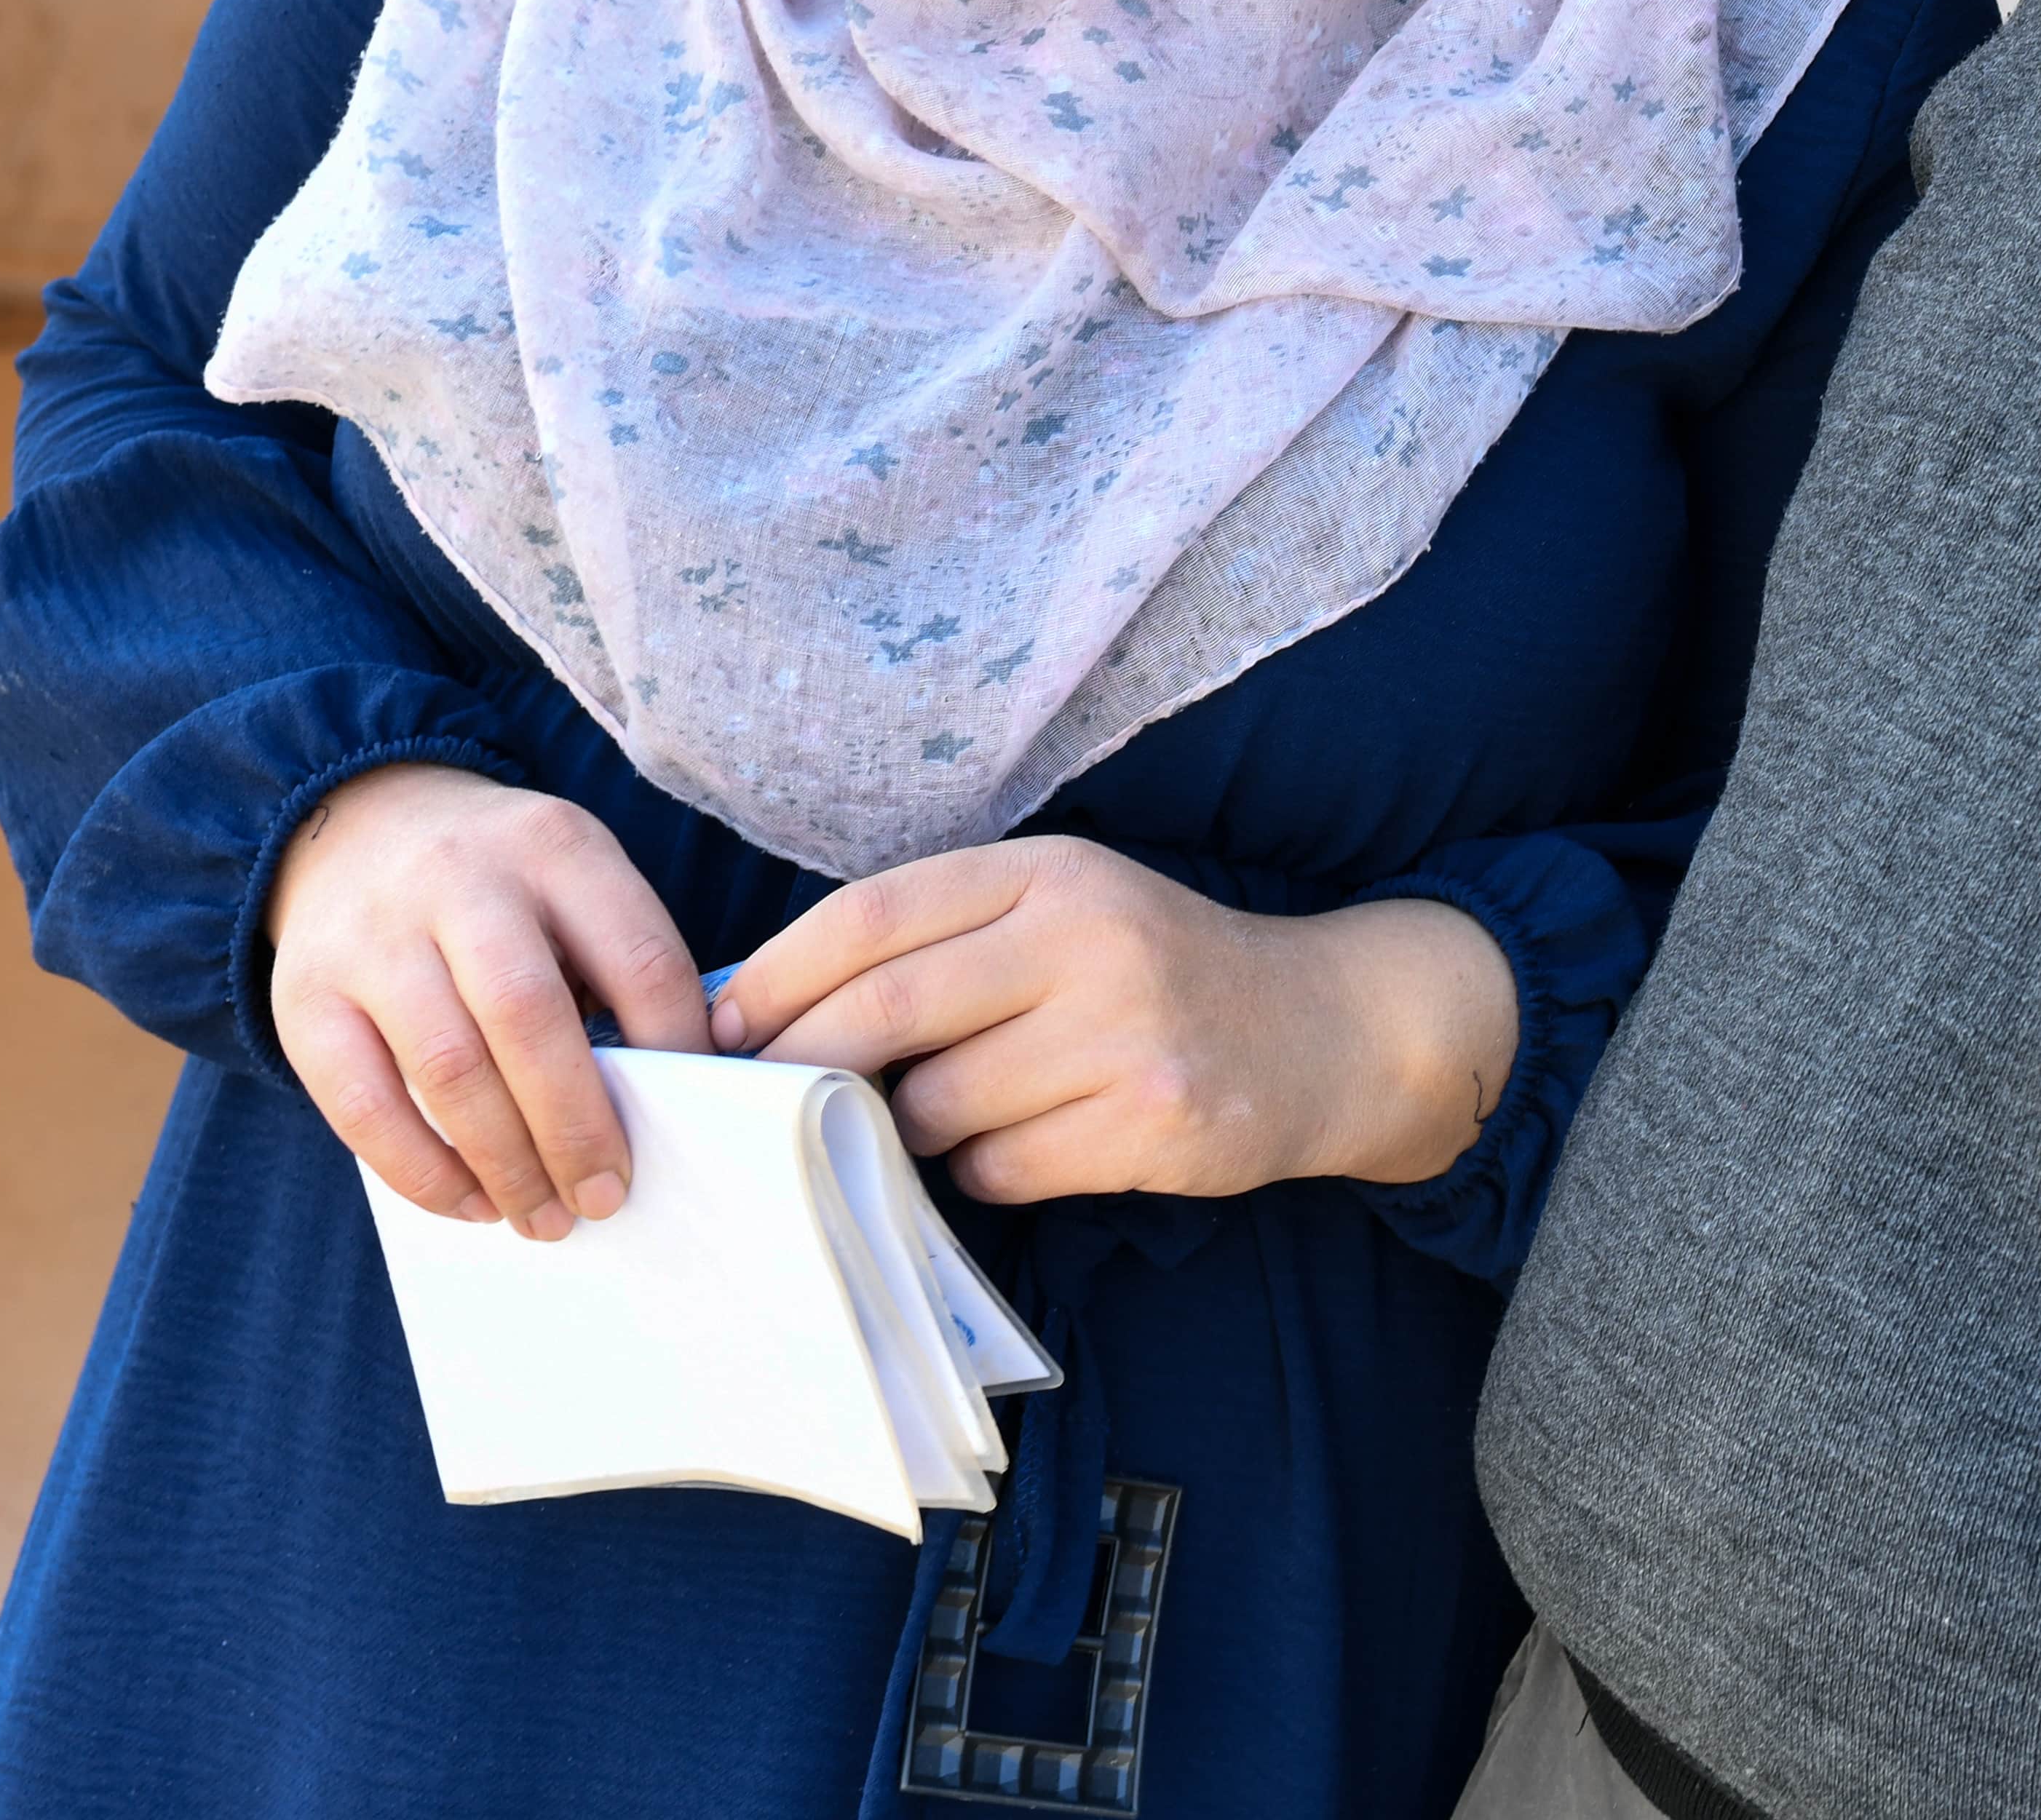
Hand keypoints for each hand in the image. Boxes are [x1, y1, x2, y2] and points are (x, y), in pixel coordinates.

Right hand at [262, 763, 707, 1238]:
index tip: (690, 1115)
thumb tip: (660, 1099)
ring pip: (449, 1069)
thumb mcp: (568, 879)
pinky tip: (471, 1202)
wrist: (354, 824)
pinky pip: (364, 1106)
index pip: (637, 957)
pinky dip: (423, 1171)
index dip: (673, 1047)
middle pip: (530, 1019)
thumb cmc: (497, 883)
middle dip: (576, 1127)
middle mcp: (460, 882)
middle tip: (606, 1197)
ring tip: (543, 1216)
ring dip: (506, 1163)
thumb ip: (612, 964)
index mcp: (553, 848)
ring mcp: (374, 939)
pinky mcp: (305, 998)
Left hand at [706, 840, 1515, 1204]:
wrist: (1320, 1027)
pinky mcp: (1147, 1123)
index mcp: (1047, 870)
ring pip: (935, 1106)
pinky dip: (986, 1169)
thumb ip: (938, 941)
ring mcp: (1121, 1033)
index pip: (872, 915)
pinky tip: (1031, 1142)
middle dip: (802, 1063)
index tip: (719, 1025)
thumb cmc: (1154, 970)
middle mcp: (1085, 938)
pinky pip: (1000, 1169)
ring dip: (912, 1127)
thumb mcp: (1059, 911)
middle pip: (884, 1011)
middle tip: (762, 1100)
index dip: (777, 974)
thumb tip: (763, 1004)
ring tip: (953, 1111)